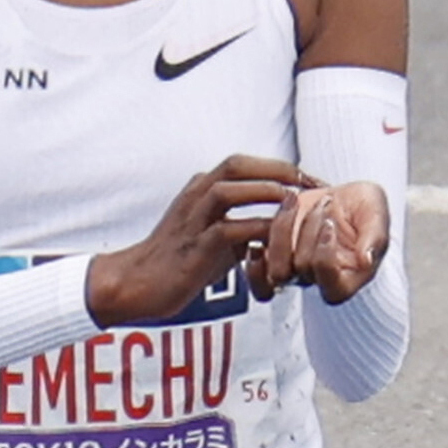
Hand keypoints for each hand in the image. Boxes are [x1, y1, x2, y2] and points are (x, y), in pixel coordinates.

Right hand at [88, 155, 311, 326]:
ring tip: (293, 199)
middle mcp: (195, 197)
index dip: (278, 167)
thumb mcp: (212, 235)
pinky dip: (253, 230)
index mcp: (200, 189)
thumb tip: (272, 227)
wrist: (138, 283)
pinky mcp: (193, 247)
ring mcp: (192, 220)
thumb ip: (239, 226)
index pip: (243, 164)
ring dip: (262, 191)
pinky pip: (226, 230)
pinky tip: (276, 237)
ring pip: (227, 189)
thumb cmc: (177, 261)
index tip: (309, 179)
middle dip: (275, 169)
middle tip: (308, 182)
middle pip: (236, 165)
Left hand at [247, 180, 390, 305]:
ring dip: (283, 232)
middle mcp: (319, 280)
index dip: (327, 259)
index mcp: (348, 279)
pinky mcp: (274, 256)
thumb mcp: (377, 213)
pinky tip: (262, 235)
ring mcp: (295, 270)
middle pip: (302, 271)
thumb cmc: (363, 208)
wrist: (342, 196)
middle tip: (324, 204)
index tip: (332, 225)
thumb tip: (366, 259)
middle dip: (310, 230)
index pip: (333, 289)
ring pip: (276, 271)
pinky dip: (254, 259)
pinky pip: (257, 274)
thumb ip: (375, 237)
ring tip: (295, 204)